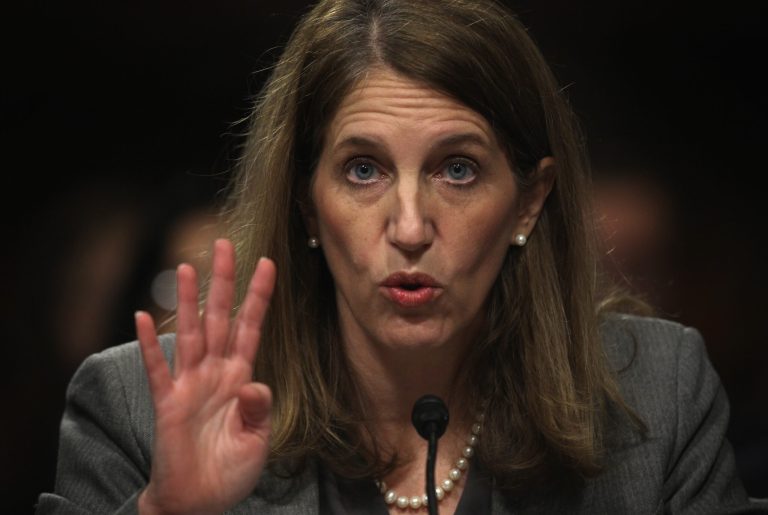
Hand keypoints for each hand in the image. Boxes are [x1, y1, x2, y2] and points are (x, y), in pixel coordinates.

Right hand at [135, 239, 276, 513]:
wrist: (201, 501)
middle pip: (220, 318)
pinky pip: (157, 369)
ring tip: (187, 267)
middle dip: (223, 282)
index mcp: (242, 377)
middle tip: (224, 244)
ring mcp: (190, 385)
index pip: (251, 327)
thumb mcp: (258, 440)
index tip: (267, 263)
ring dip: (188, 301)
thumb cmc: (231, 469)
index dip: (258, 296)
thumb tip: (252, 383)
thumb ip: (259, 410)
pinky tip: (143, 317)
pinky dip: (150, 345)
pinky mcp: (167, 403)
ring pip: (190, 333)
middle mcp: (215, 373)